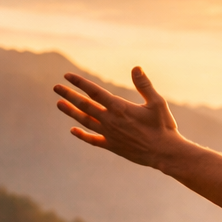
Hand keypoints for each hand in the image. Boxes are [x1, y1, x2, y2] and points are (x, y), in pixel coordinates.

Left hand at [54, 66, 186, 168]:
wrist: (165, 153)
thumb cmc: (163, 127)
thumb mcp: (157, 103)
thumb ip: (144, 85)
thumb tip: (136, 68)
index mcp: (120, 108)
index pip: (94, 92)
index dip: (80, 83)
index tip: (67, 76)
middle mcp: (110, 120)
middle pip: (84, 105)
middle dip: (69, 95)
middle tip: (56, 88)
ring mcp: (109, 134)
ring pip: (85, 120)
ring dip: (71, 112)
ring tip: (59, 104)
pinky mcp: (112, 146)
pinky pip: (93, 140)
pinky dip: (82, 135)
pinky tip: (73, 130)